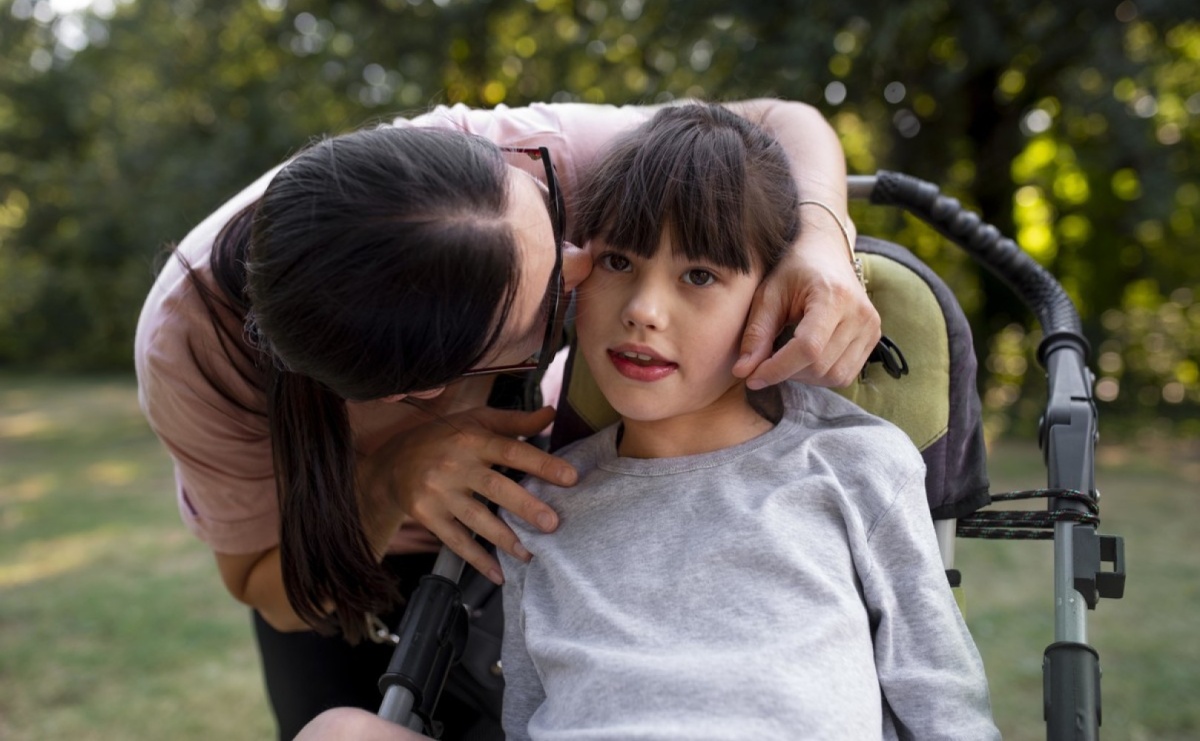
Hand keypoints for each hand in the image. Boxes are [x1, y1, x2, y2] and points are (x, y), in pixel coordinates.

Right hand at [360, 405, 573, 584]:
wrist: (391, 462)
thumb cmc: (444, 438)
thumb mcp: (475, 421)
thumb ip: (515, 422)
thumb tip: (552, 413)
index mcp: (472, 439)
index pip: (511, 450)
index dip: (541, 464)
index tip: (570, 478)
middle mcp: (455, 465)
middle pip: (494, 487)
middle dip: (524, 506)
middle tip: (552, 524)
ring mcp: (439, 492)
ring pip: (476, 518)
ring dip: (505, 538)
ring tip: (530, 554)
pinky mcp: (427, 514)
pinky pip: (455, 540)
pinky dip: (477, 559)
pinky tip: (498, 573)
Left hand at [733, 229, 879, 388]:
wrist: (824, 252)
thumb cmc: (792, 270)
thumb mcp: (768, 295)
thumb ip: (756, 333)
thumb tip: (743, 372)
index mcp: (834, 296)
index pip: (808, 348)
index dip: (778, 368)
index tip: (752, 377)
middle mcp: (860, 313)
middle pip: (820, 366)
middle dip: (787, 372)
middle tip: (765, 362)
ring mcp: (871, 327)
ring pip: (834, 376)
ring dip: (803, 377)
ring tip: (786, 358)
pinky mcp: (873, 337)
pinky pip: (846, 374)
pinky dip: (821, 375)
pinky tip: (805, 359)